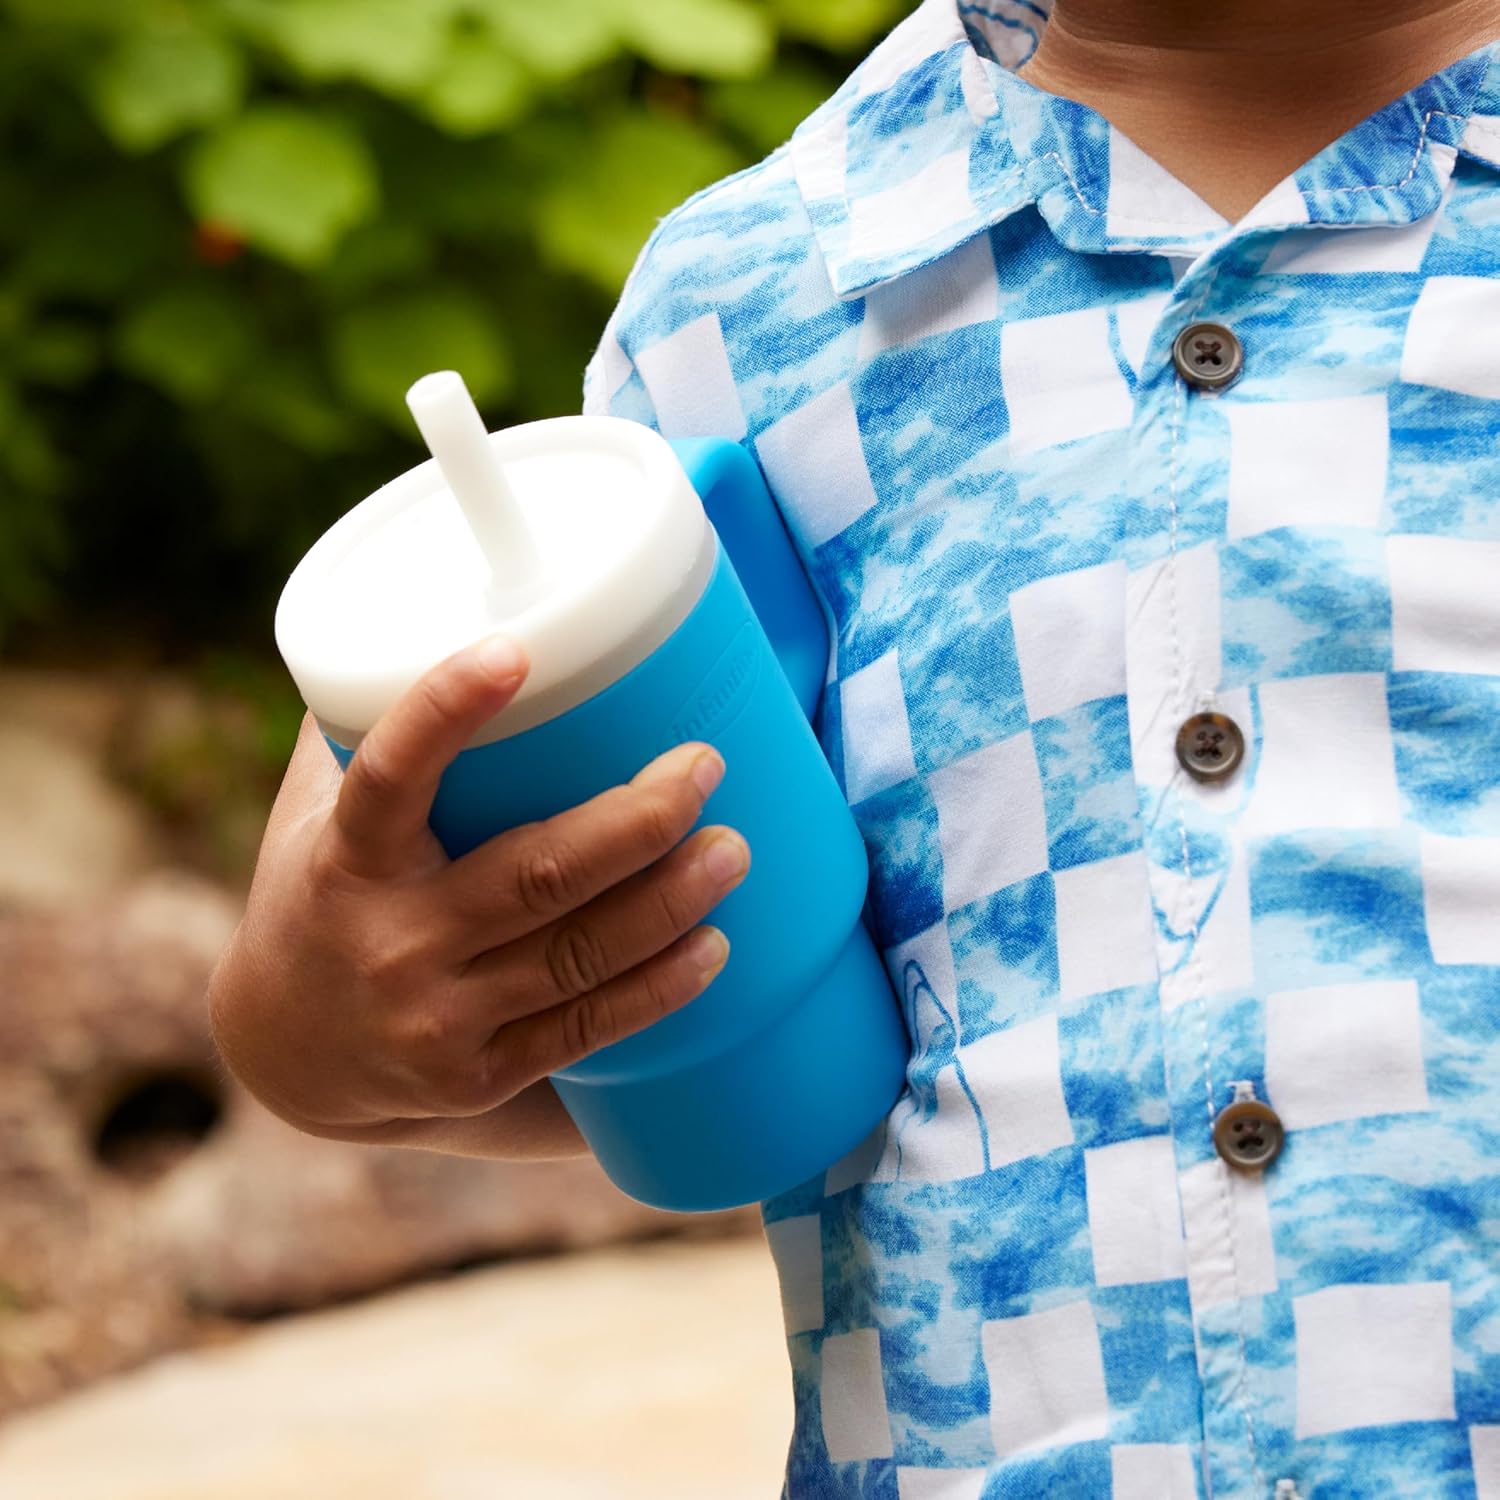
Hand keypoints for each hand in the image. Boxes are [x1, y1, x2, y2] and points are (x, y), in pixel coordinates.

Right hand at [208, 635, 749, 1159]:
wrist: (286, 1055)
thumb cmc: (319, 895)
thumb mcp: (314, 812)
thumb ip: (367, 722)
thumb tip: (444, 602)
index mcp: (346, 858)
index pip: (391, 774)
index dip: (447, 709)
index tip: (517, 651)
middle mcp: (393, 940)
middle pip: (536, 876)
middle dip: (638, 820)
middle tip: (703, 766)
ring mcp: (439, 1018)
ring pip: (578, 955)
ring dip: (670, 900)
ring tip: (734, 850)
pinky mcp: (481, 1075)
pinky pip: (584, 1029)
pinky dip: (656, 989)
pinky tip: (712, 949)